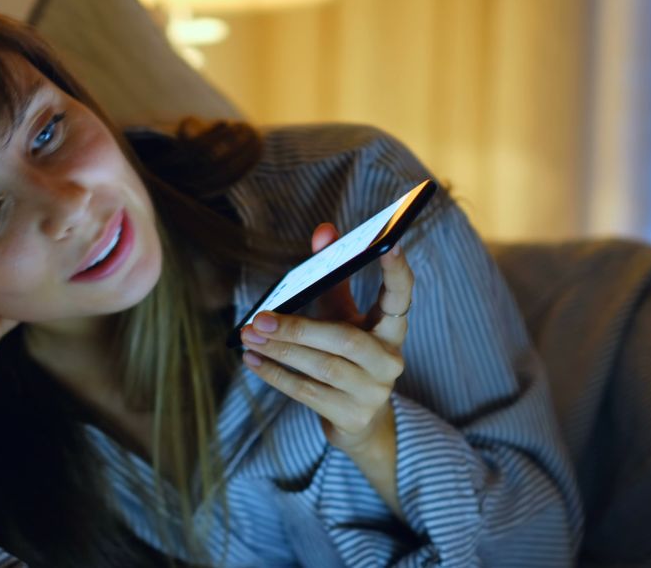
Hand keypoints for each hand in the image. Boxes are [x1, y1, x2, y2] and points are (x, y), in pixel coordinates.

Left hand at [240, 223, 413, 454]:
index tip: (391, 244)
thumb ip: (333, 278)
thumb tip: (323, 230)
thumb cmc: (347, 357)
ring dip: (280, 351)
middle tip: (260, 319)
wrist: (358, 420)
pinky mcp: (352, 416)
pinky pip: (308, 393)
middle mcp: (390, 361)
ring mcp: (373, 392)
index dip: (398, 273)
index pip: (401, 297)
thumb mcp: (343, 317)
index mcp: (391, 330)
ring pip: (323, 368)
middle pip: (345, 340)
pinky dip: (276, 375)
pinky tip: (253, 360)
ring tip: (249, 336)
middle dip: (298, 329)